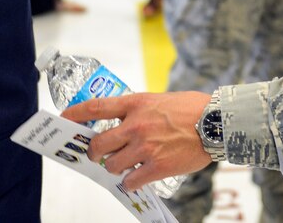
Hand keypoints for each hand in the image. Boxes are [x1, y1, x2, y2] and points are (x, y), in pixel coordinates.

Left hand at [62, 91, 211, 190]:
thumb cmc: (192, 108)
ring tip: (125, 165)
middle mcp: (136, 125)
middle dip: (95, 152)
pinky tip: (138, 178)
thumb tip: (123, 123)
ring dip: (115, 167)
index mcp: (135, 104)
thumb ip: (139, 110)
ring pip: (112, 165)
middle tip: (99, 154)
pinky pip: (132, 180)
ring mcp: (145, 147)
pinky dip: (132, 182)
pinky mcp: (157, 166)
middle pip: (99, 144)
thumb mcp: (159, 99)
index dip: (75, 114)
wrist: (218, 122)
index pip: (96, 107)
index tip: (64, 118)